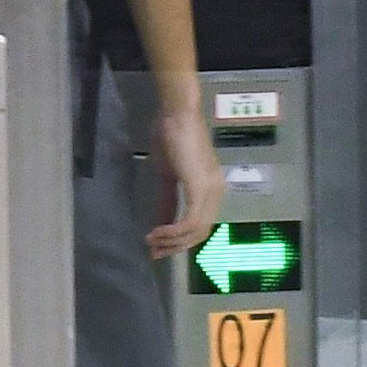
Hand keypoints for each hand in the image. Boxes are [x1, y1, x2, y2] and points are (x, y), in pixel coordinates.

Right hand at [145, 97, 222, 261]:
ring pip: (196, 231)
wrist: (176, 113)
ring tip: (150, 242)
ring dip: (172, 241)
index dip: (181, 241)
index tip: (158, 248)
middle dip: (176, 247)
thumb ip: (167, 200)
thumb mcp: (168, 175)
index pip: (201, 225)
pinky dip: (172, 231)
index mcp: (211, 189)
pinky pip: (189, 221)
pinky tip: (156, 233)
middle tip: (153, 252)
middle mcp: (216, 192)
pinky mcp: (199, 187)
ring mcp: (210, 190)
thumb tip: (162, 223)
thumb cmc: (171, 136)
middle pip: (200, 233)